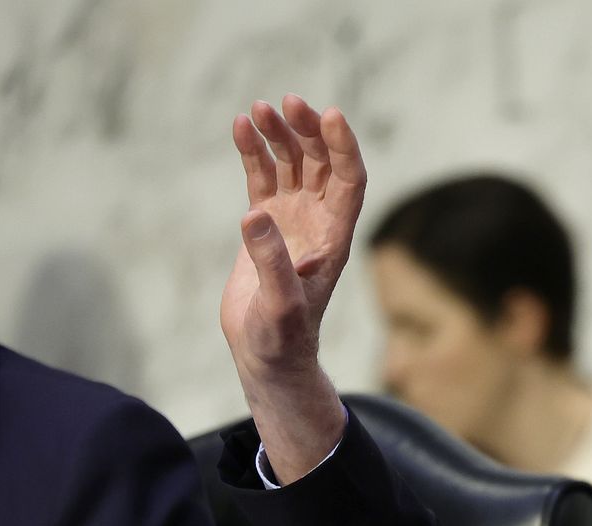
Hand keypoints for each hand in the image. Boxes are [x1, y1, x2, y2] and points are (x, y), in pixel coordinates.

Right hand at [220, 95, 366, 376]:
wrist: (267, 357)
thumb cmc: (281, 339)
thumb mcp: (279, 304)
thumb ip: (271, 262)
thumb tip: (254, 215)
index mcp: (334, 237)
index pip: (350, 180)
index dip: (344, 147)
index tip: (329, 115)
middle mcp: (319, 222)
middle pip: (322, 162)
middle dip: (307, 130)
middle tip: (286, 102)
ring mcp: (293, 220)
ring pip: (292, 163)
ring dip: (280, 134)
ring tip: (257, 110)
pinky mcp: (265, 225)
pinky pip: (263, 177)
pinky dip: (254, 151)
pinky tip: (241, 126)